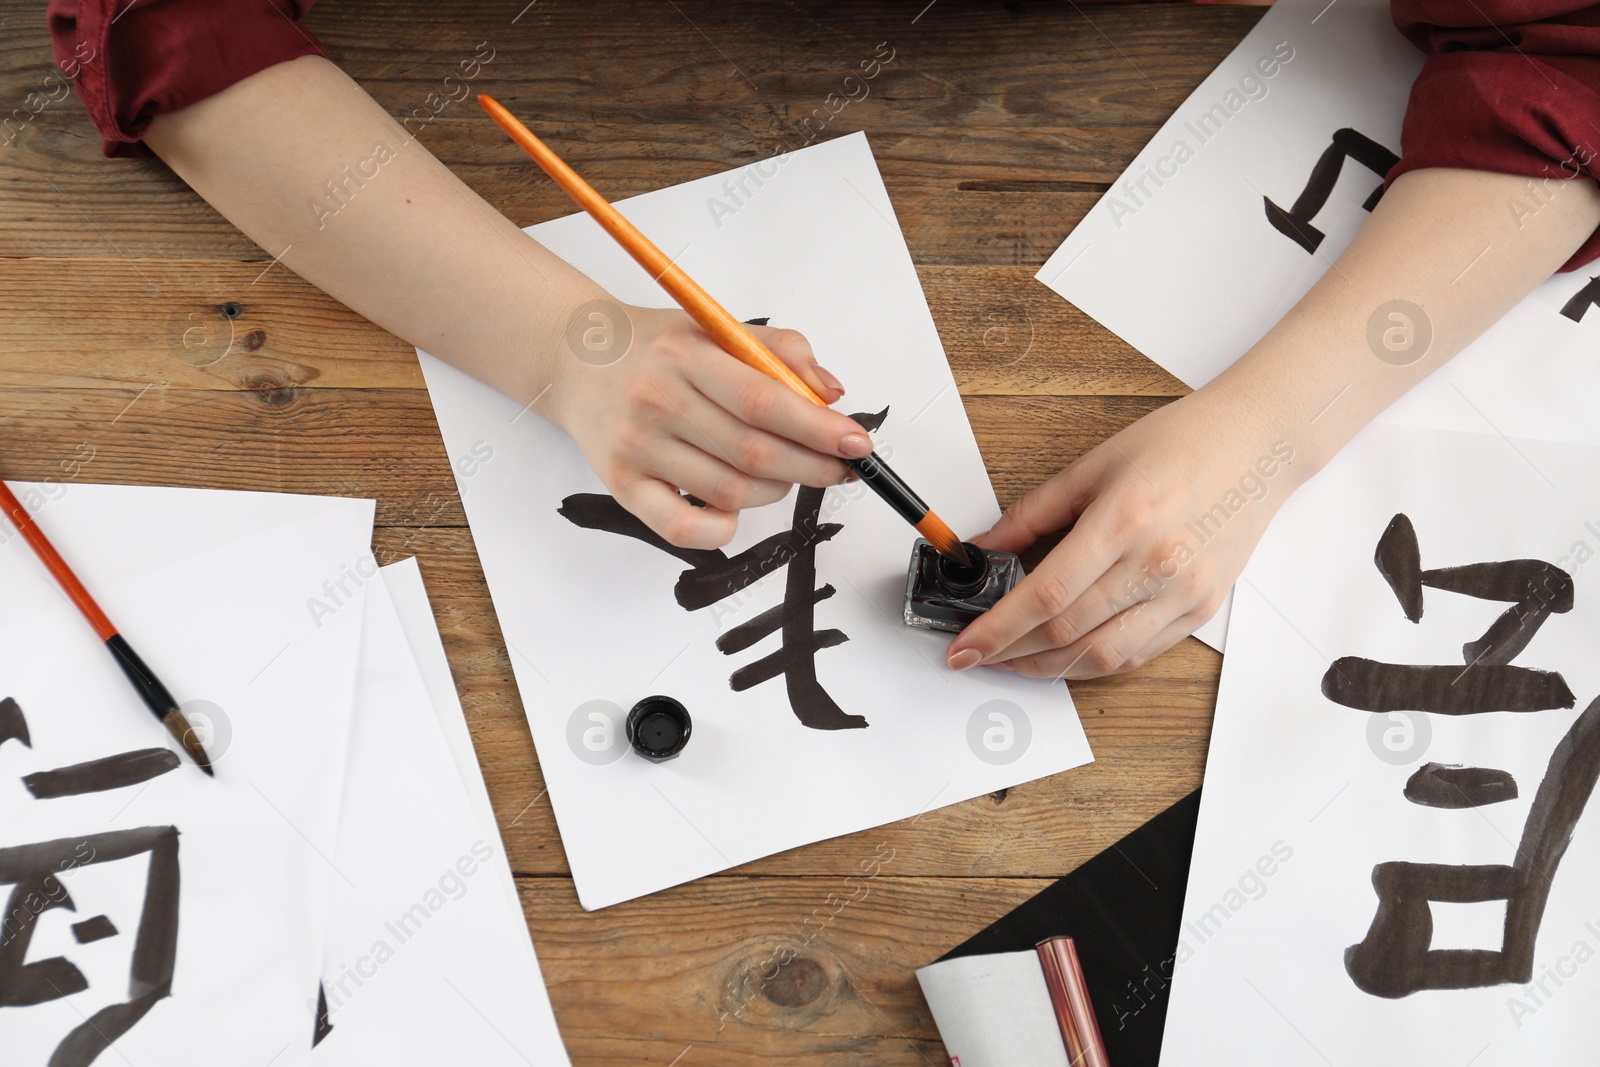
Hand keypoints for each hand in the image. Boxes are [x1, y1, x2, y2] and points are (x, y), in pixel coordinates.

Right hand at [547, 304, 872, 548]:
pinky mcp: (622, 486)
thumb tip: (830, 392)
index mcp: (685, 355)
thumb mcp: (714, 327)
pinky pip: (682, 527)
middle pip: (753, 452)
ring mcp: (637, 448)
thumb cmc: (654, 347)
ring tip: (784, 473)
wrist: (574, 356)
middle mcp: (657, 401)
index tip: (856, 442)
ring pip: (729, 491)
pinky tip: (736, 509)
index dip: (819, 428)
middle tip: (838, 467)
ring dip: (775, 490)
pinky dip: (722, 528)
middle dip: (812, 466)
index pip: (765, 401)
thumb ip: (778, 350)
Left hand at [945, 389, 1300, 679]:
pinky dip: (1094, 663)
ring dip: (1048, 668)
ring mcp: (1183, 593)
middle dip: (1011, 652)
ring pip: (1102, 656)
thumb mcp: (1092, 466)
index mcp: (1122, 520)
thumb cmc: (1180, 445)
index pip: (1045, 594)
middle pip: (1067, 632)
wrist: (1256, 446)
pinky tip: (1065, 656)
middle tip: (979, 654)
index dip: (997, 628)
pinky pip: (1138, 655)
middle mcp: (1156, 563)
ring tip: (1014, 660)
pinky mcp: (1201, 609)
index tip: (964, 647)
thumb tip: (983, 548)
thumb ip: (1030, 514)